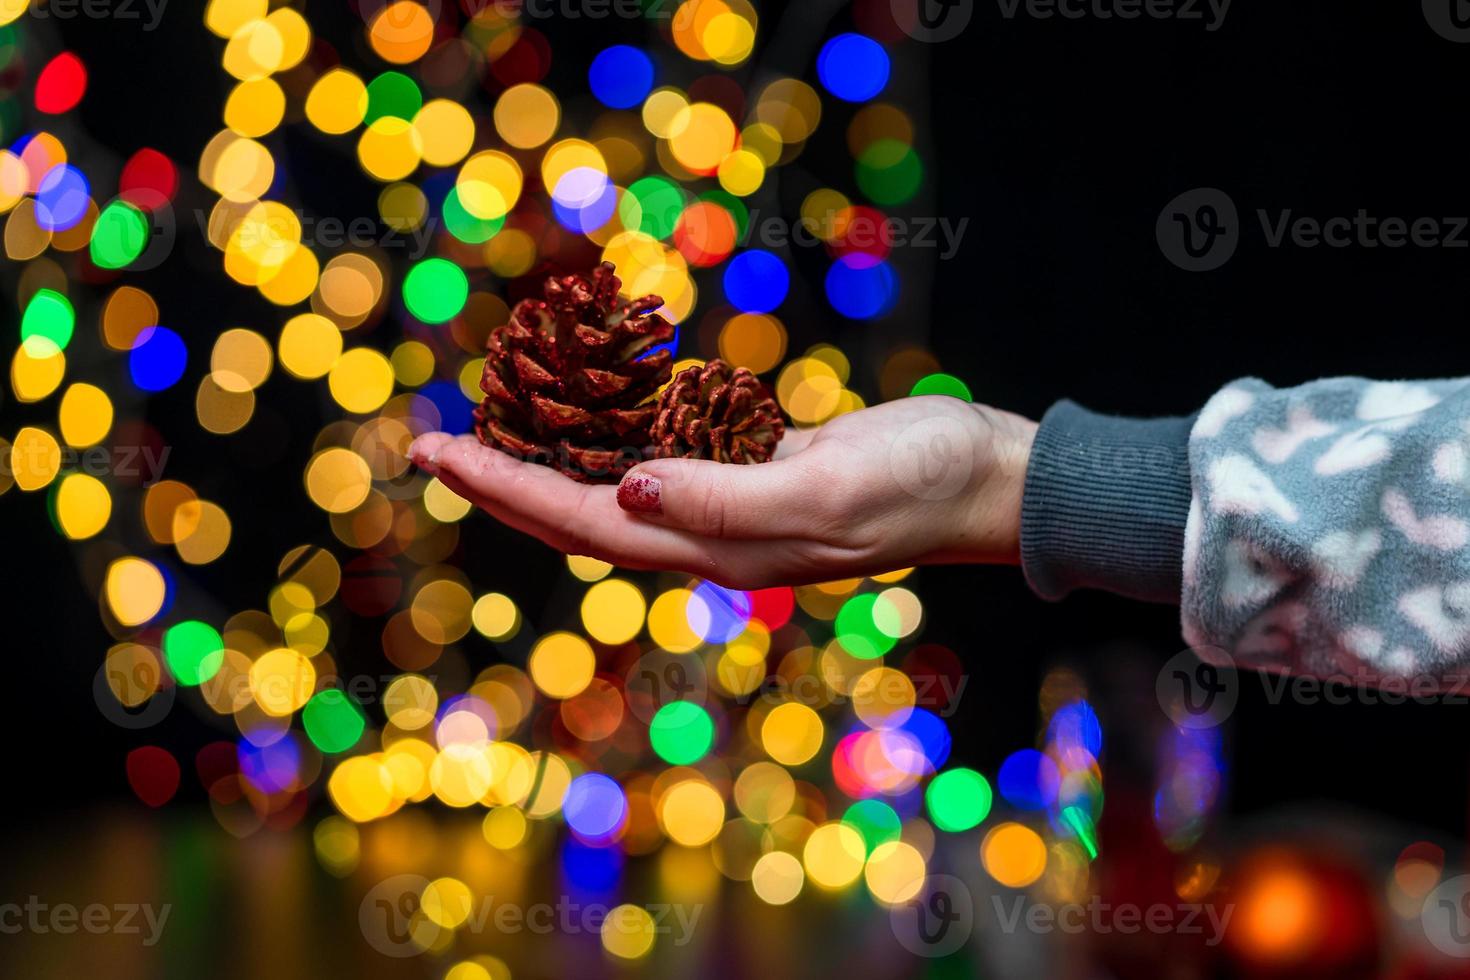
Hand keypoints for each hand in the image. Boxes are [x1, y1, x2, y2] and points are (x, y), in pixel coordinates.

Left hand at [407, 396, 1036, 589]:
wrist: (984, 477)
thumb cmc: (916, 486)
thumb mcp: (823, 494)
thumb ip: (725, 499)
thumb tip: (626, 492)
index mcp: (718, 547)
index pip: (586, 523)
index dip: (507, 491)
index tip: (439, 455)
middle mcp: (712, 531)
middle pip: (583, 509)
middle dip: (506, 478)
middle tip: (435, 441)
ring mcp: (734, 499)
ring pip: (619, 481)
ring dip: (556, 454)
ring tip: (497, 422)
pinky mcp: (759, 465)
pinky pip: (670, 448)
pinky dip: (622, 427)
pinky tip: (596, 405)